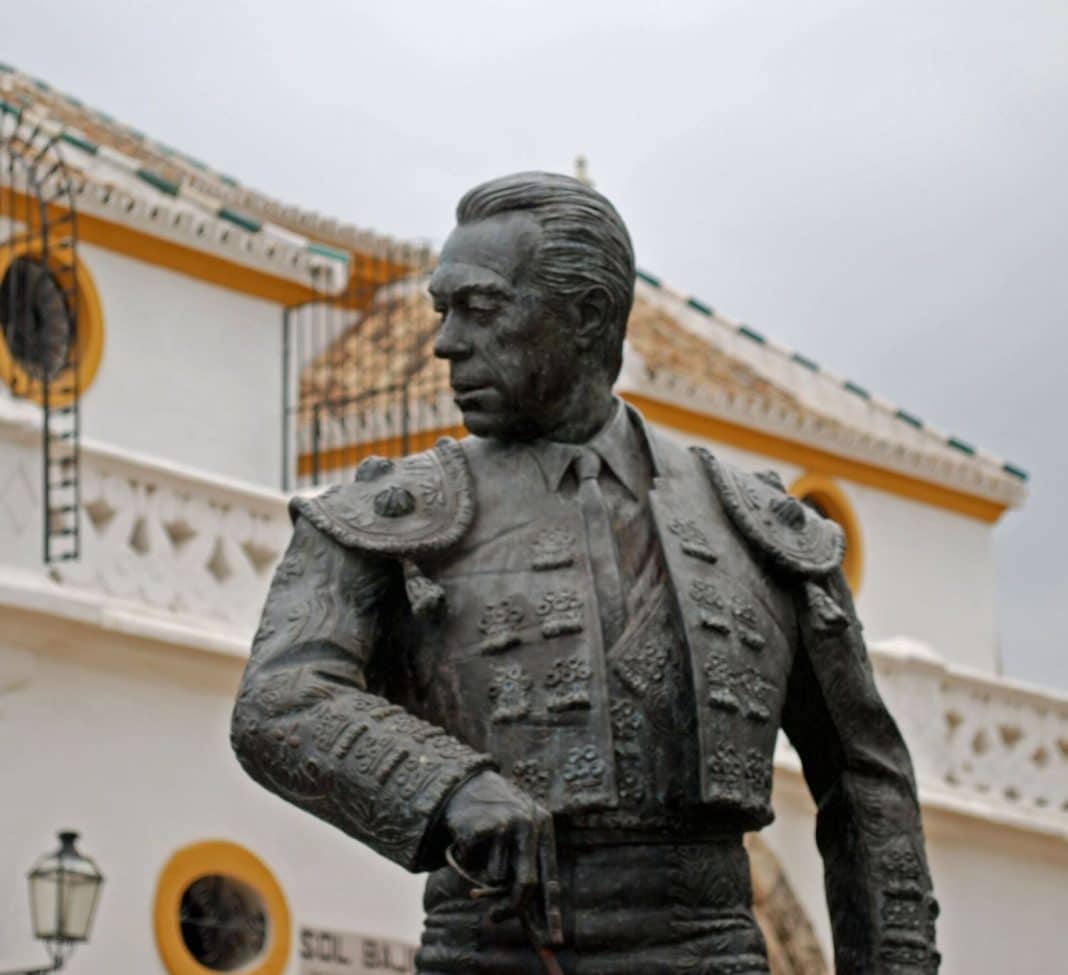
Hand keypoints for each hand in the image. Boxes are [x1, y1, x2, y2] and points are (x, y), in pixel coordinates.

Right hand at [443, 770, 556, 924]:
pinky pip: (472, 865)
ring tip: (481, 849)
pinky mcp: (481, 826)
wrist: (465, 785)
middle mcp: (529, 823)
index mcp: (544, 827)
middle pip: (525, 884)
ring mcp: (505, 824)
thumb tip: (530, 917)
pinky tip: (468, 839)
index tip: (555, 940)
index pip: (551, 878)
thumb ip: (524, 869)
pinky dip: (465, 860)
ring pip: (494, 877)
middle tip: (494, 917)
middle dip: (510, 907)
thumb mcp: (518, 839)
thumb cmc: (496, 820)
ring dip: (482, 873)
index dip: (552, 912)